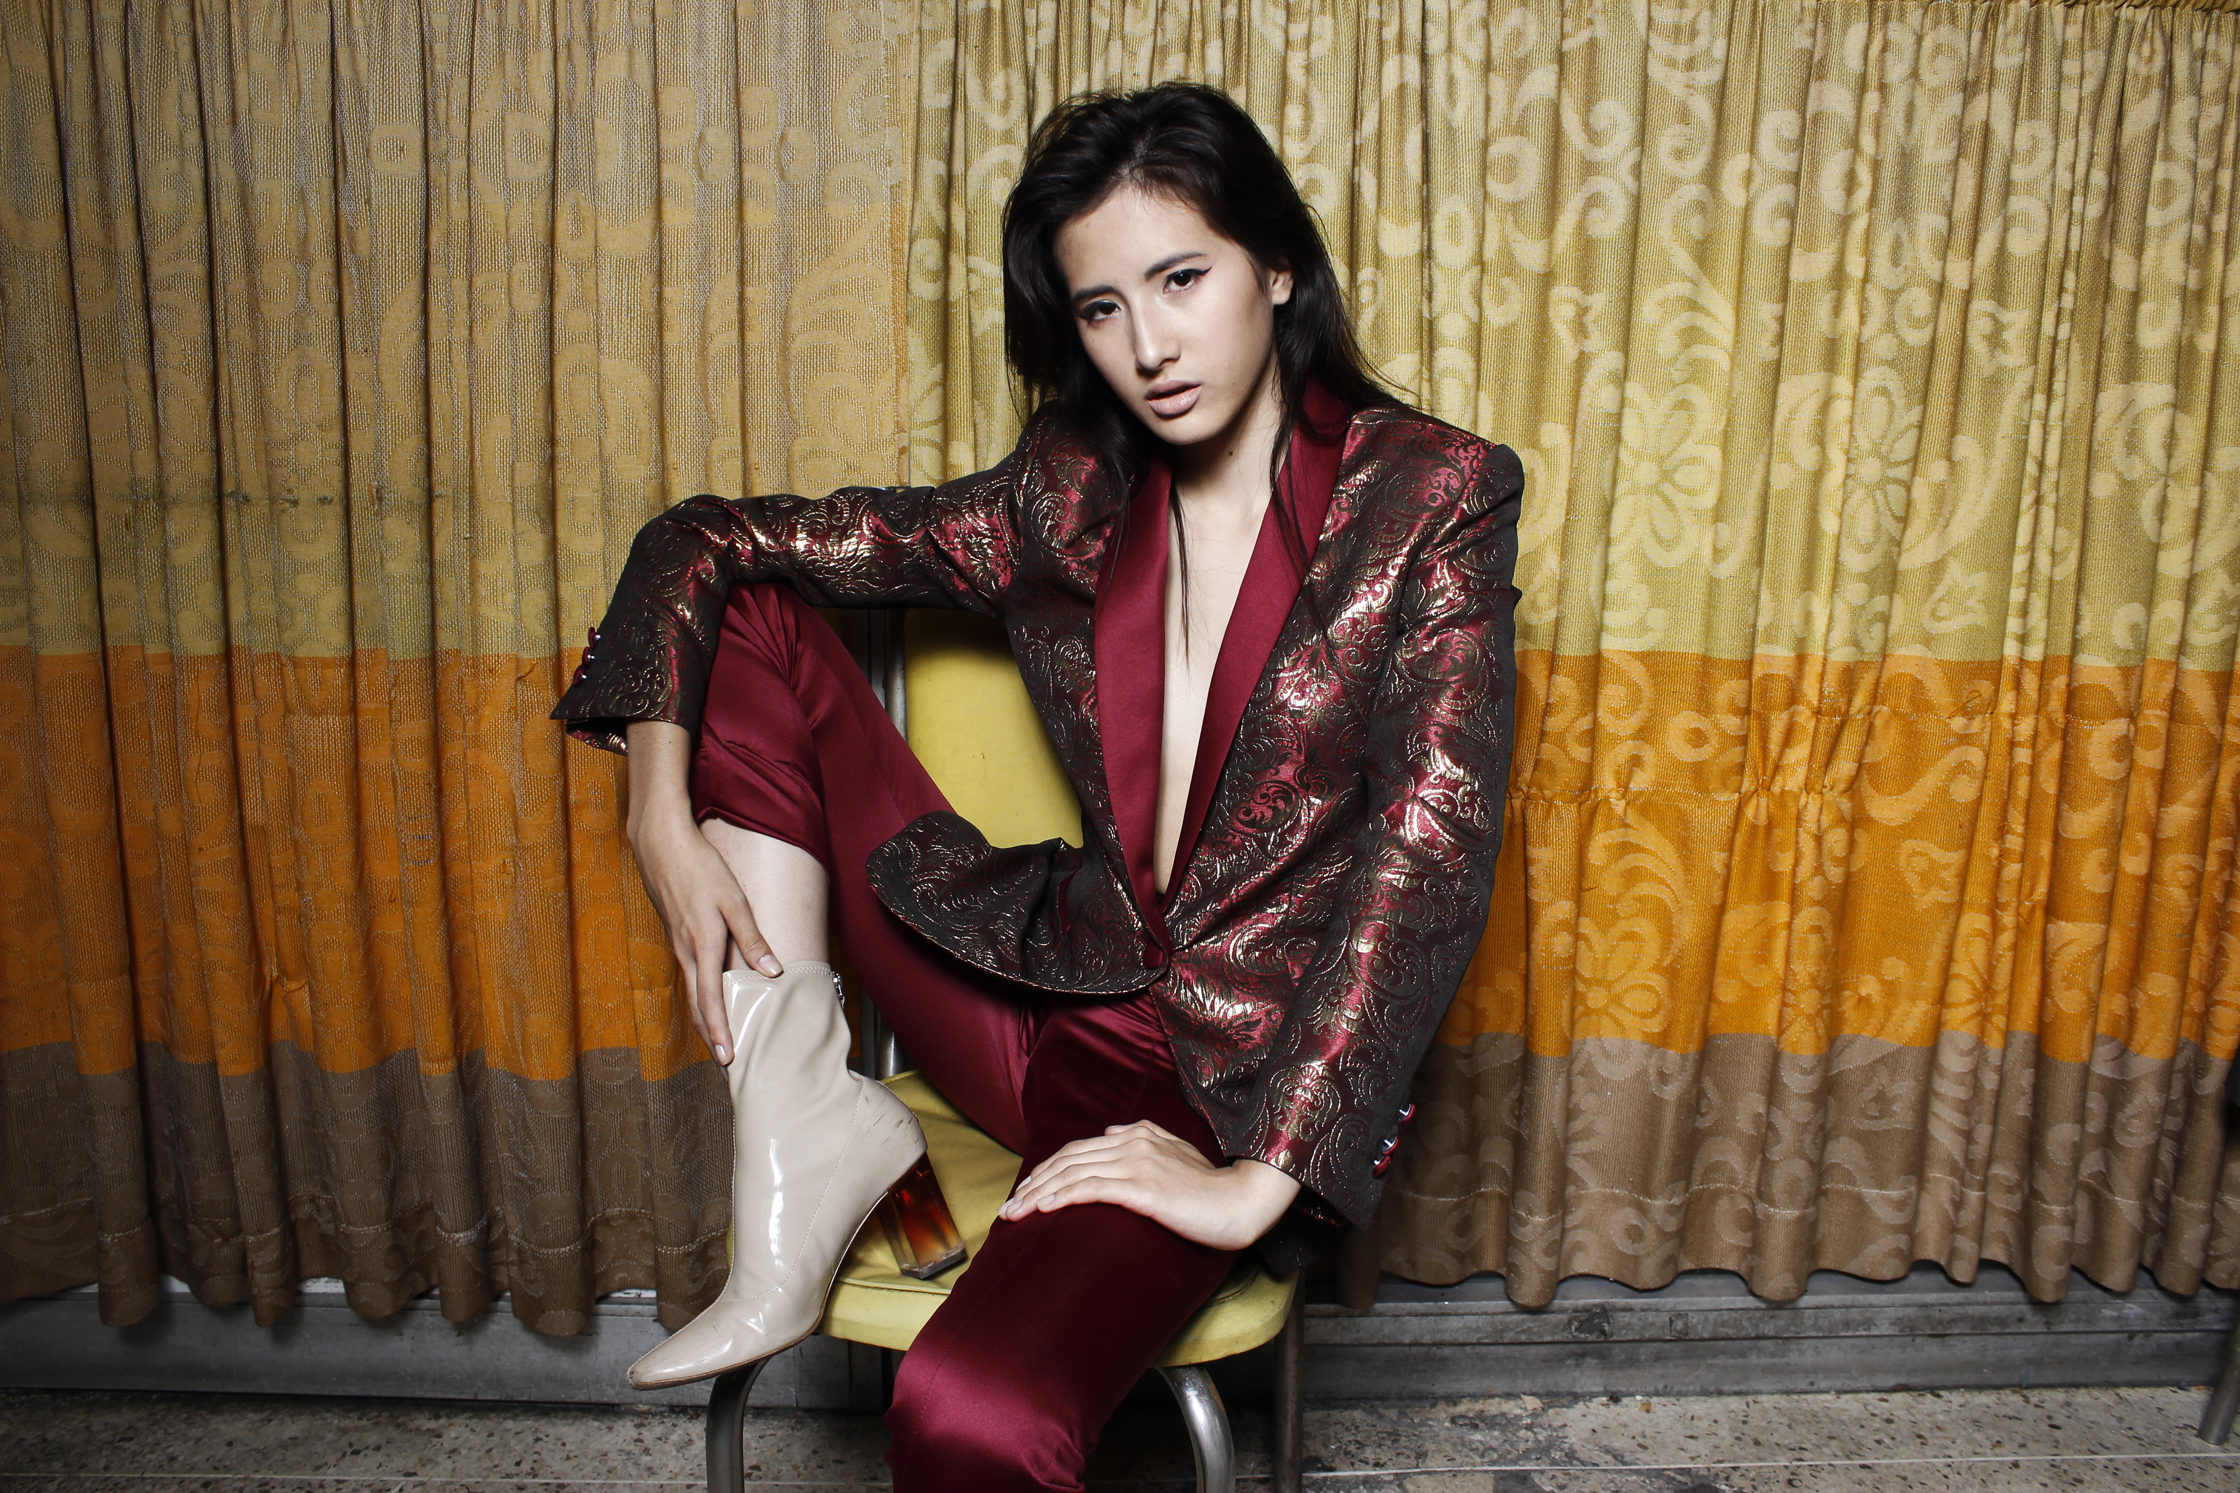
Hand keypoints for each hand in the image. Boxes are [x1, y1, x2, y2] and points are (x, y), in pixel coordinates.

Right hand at [624, 721, 781, 1062]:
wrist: (660, 844)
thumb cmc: (700, 867)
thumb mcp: (734, 900)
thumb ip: (752, 938)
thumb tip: (772, 972)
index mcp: (702, 946)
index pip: (710, 1000)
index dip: (719, 1031)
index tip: (728, 1059)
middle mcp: (686, 951)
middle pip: (697, 1004)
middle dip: (711, 1035)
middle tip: (725, 1063)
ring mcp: (678, 943)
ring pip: (691, 991)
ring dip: (704, 1018)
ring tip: (718, 1039)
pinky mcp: (676, 934)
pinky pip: (688, 974)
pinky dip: (698, 995)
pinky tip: (708, 999)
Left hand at [995, 1121, 1302, 1250]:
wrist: (1240, 1202)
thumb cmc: (1210, 1187)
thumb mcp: (1176, 1153)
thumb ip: (1144, 1138)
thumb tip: (1111, 1134)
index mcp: (1137, 1135)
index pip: (1078, 1150)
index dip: (1047, 1168)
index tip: (1026, 1189)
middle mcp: (1132, 1144)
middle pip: (1067, 1160)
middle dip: (1032, 1183)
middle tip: (1009, 1206)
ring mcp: (1137, 1165)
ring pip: (1072, 1175)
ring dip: (1037, 1194)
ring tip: (1015, 1213)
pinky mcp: (1143, 1189)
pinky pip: (1092, 1189)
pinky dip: (1062, 1196)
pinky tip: (1043, 1208)